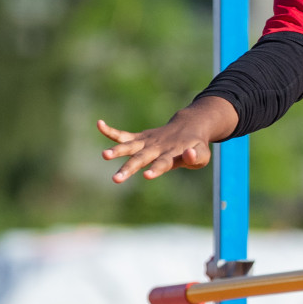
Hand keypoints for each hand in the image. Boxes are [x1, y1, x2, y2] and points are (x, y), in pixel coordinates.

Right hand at [98, 96, 235, 182]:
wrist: (189, 126)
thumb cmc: (197, 146)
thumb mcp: (203, 154)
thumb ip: (196, 156)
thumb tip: (189, 154)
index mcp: (172, 154)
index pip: (163, 163)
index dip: (156, 169)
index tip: (147, 175)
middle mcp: (157, 147)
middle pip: (141, 158)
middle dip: (129, 168)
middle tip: (116, 179)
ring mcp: (147, 142)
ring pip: (129, 147)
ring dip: (116, 151)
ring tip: (103, 155)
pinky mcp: (140, 138)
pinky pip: (123, 135)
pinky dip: (111, 131)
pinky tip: (99, 124)